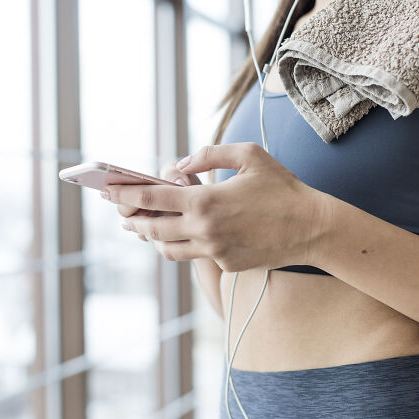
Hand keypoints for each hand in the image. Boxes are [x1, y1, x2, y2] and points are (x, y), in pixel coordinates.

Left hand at [102, 142, 333, 272]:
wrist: (312, 228)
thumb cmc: (282, 188)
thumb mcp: (248, 155)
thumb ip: (208, 154)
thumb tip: (178, 165)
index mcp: (205, 201)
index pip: (151, 199)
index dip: (124, 194)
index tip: (106, 190)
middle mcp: (204, 230)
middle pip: (152, 230)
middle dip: (132, 220)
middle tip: (120, 213)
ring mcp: (214, 251)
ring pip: (168, 249)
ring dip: (152, 238)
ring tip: (143, 228)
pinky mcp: (226, 264)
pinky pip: (195, 255)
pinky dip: (182, 244)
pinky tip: (180, 235)